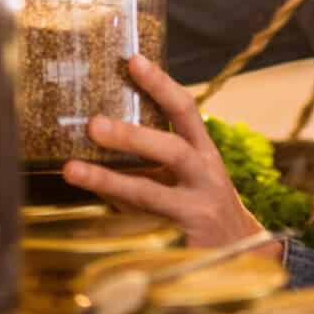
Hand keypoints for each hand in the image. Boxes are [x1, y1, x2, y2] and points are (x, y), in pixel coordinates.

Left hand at [65, 54, 272, 252]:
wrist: (241, 252)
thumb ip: (152, 156)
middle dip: (131, 136)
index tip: (133, 60)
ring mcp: (197, 212)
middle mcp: (205, 177)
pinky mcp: (186, 243)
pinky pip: (143, 228)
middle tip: (93, 124)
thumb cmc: (199, 203)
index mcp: (203, 152)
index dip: (161, 84)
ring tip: (72, 170)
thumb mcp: (186, 174)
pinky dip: (113, 220)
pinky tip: (86, 216)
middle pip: (172, 150)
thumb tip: (97, 131)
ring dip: (108, 181)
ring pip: (151, 193)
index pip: (185, 110)